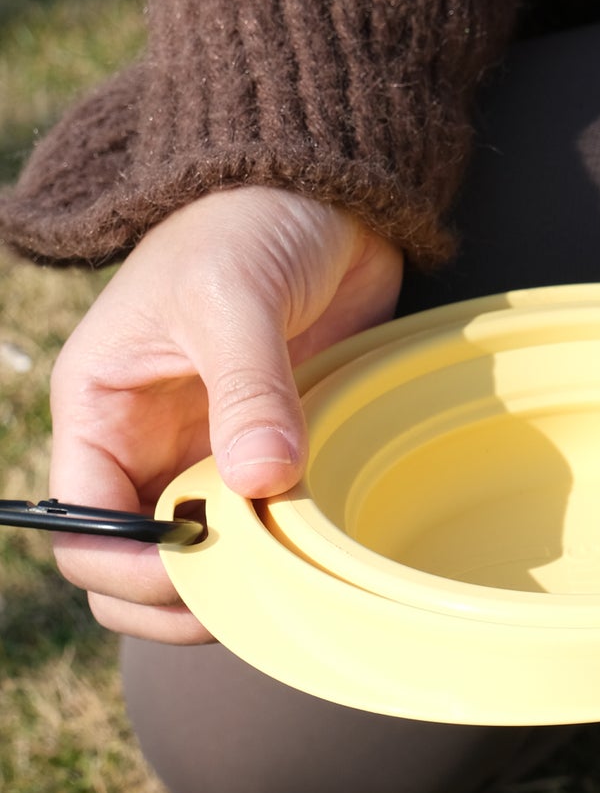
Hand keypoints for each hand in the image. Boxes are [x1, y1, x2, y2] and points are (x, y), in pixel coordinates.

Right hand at [49, 186, 403, 642]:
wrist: (325, 193)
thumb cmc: (250, 222)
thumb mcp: (235, 297)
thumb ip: (248, 389)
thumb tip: (261, 483)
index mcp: (100, 409)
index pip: (82, 527)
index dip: (129, 568)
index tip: (201, 574)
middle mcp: (143, 445)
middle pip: (130, 567)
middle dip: (176, 599)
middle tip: (250, 597)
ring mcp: (207, 455)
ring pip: (199, 562)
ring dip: (234, 586)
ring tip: (286, 582)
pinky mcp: (268, 454)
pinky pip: (261, 531)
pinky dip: (282, 555)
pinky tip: (317, 555)